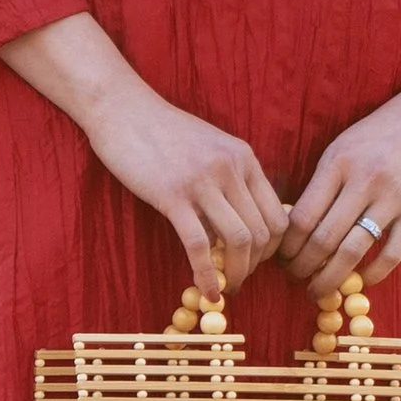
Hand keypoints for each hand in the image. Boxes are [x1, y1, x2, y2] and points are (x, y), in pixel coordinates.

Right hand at [0, 13, 286, 290]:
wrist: (122, 110)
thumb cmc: (162, 131)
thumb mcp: (210, 147)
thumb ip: (230, 178)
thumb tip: (240, 222)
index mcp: (244, 157)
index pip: (278, 215)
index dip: (272, 248)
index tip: (255, 262)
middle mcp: (231, 168)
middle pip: (263, 232)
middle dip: (255, 266)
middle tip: (238, 280)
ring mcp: (202, 181)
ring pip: (238, 240)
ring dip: (237, 274)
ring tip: (226, 288)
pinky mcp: (172, 195)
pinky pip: (199, 245)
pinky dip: (207, 274)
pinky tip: (206, 290)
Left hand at [278, 55, 400, 293]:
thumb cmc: (380, 132)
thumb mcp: (342, 147)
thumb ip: (322, 183)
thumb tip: (292, 226)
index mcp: (338, 163)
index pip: (301, 216)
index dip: (287, 246)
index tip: (281, 258)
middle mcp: (363, 180)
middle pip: (323, 239)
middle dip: (303, 267)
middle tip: (295, 278)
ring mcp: (393, 197)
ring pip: (353, 251)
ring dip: (331, 278)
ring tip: (319, 289)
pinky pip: (391, 253)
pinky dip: (372, 274)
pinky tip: (361, 281)